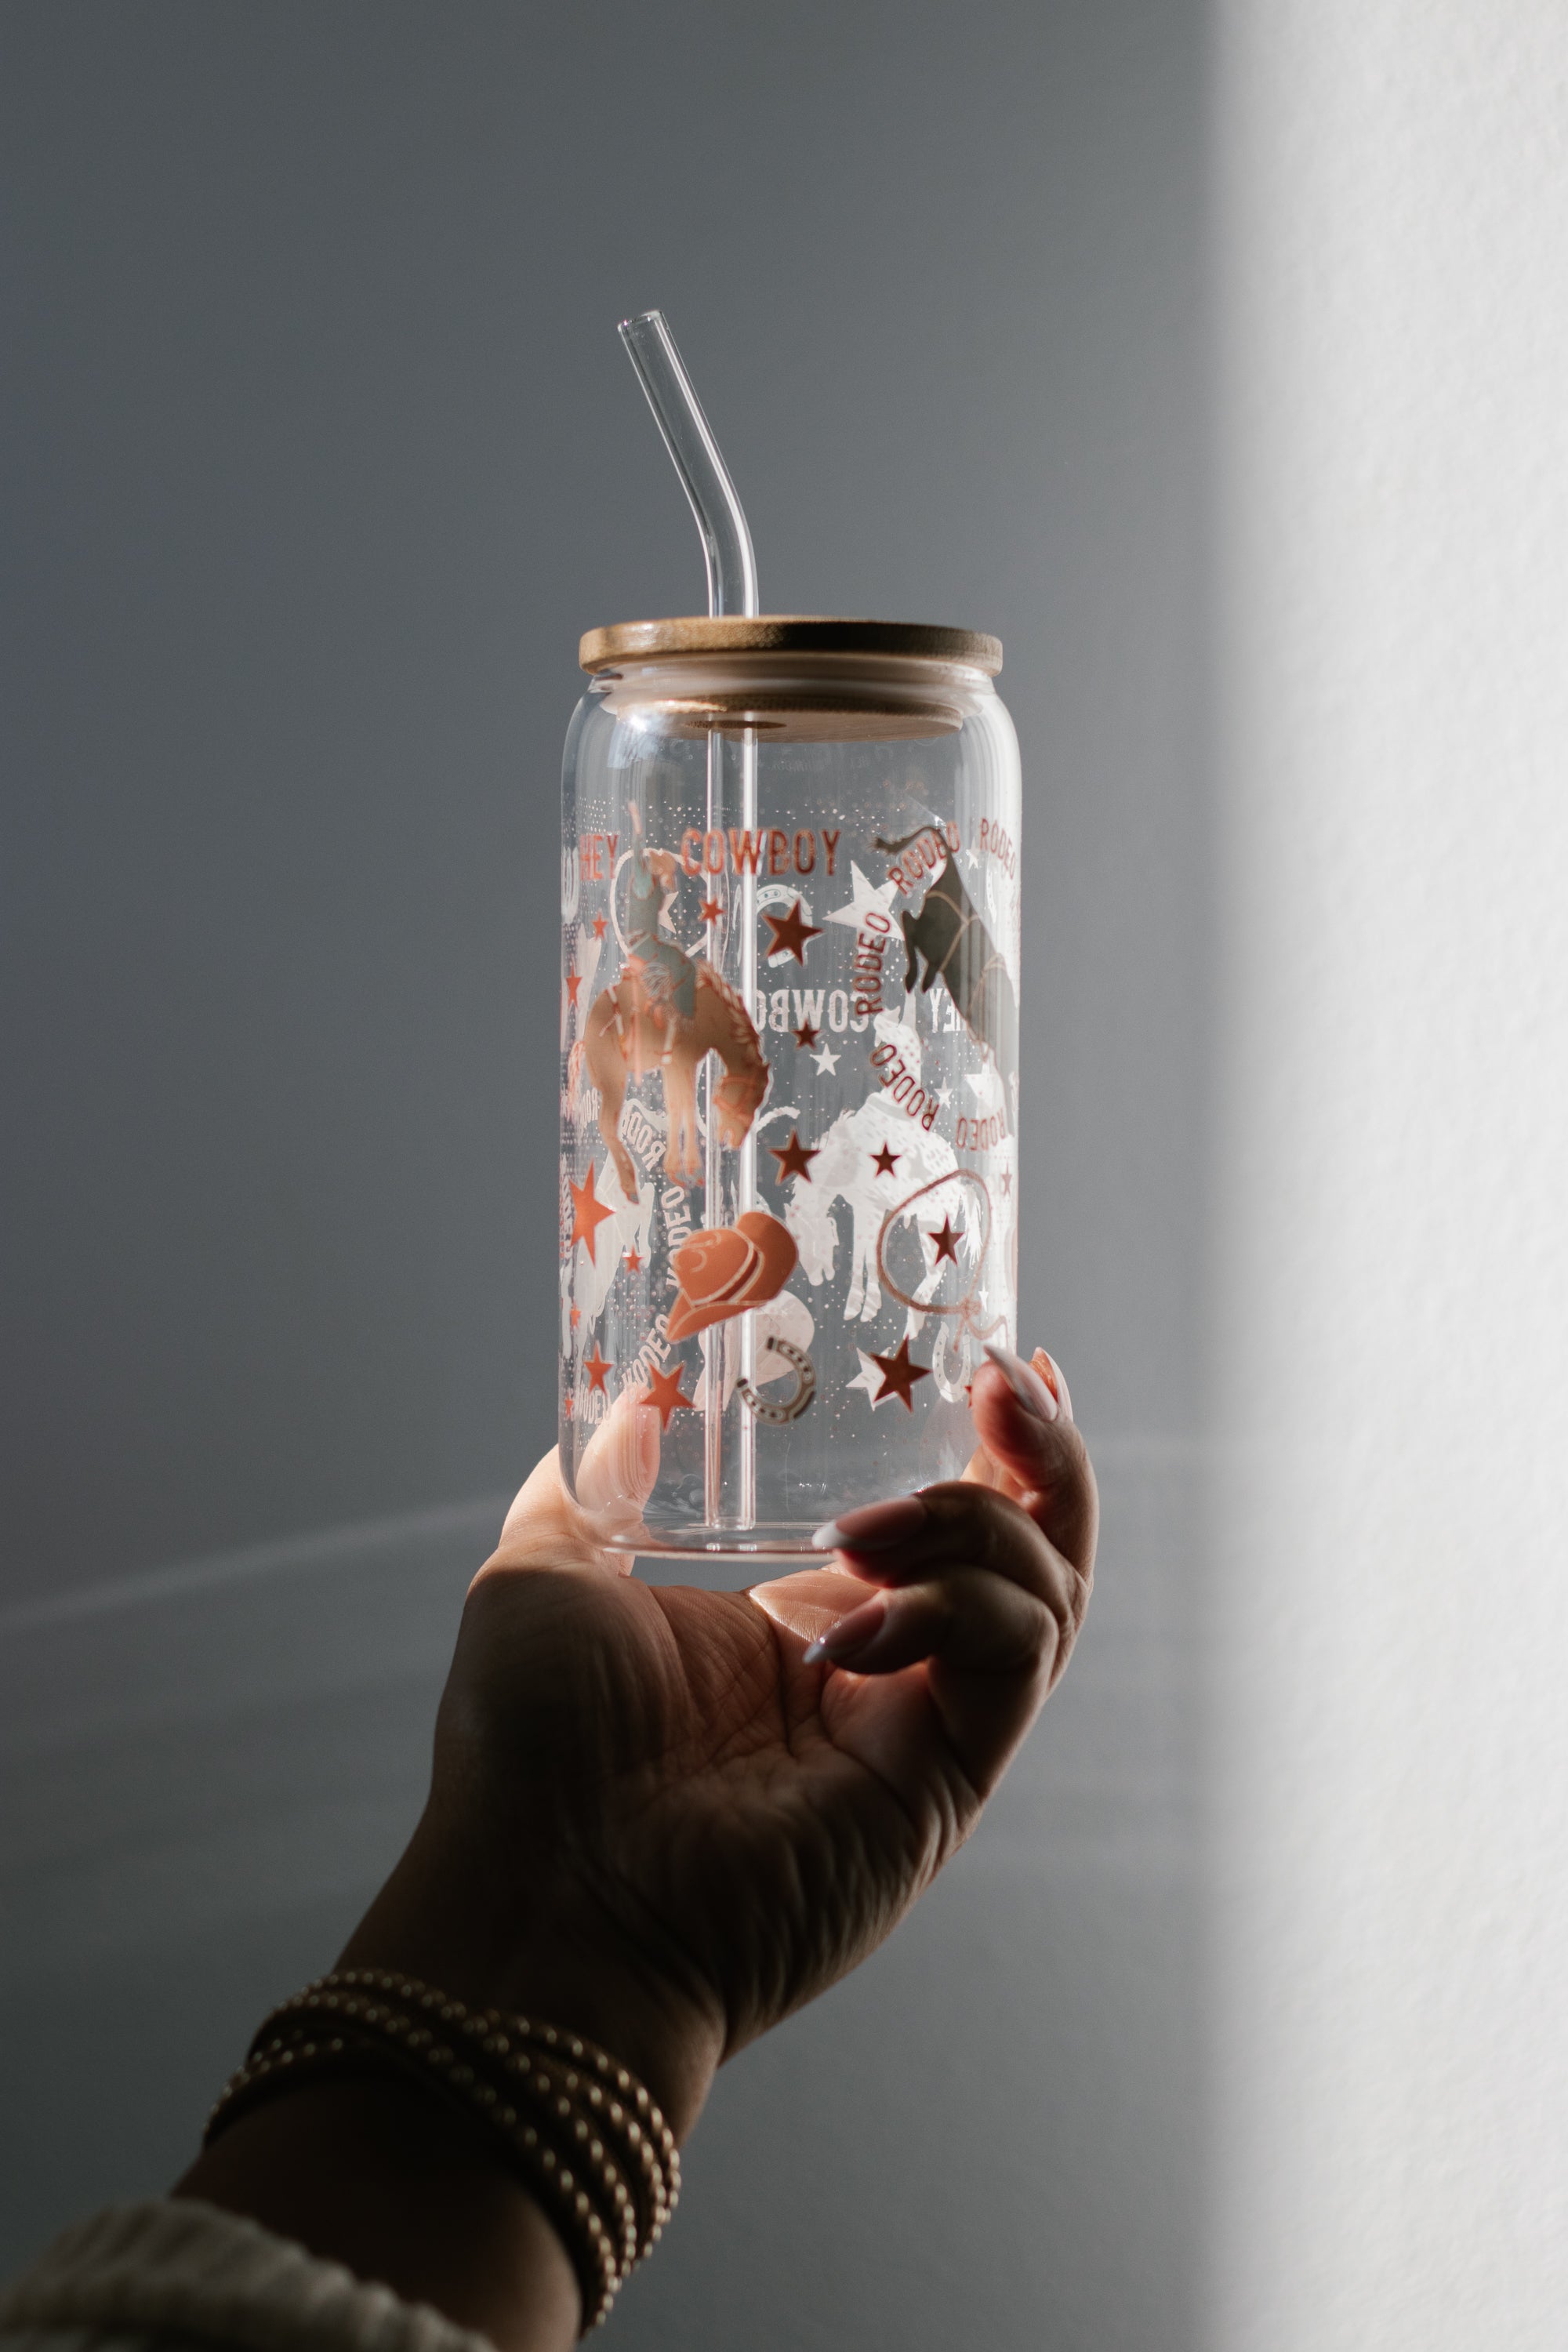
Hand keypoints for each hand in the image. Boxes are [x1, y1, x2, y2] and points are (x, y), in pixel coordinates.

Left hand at [342, 1345, 1096, 2141]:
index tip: (999, 1356)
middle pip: (1031, 1548)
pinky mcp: (942, 1787)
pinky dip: (954, 1611)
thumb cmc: (525, 1754)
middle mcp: (885, 1674)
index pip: (944, 1518)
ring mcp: (920, 1732)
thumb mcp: (545, 1575)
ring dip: (979, 1522)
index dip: (991, 1440)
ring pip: (1041, 1596)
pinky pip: (1007, 1665)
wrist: (540, 1895)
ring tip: (872, 1525)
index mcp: (805, 1623)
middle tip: (1001, 1380)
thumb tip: (631, 1401)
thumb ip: (595, 1482)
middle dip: (1039, 1455)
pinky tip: (854, 1622)